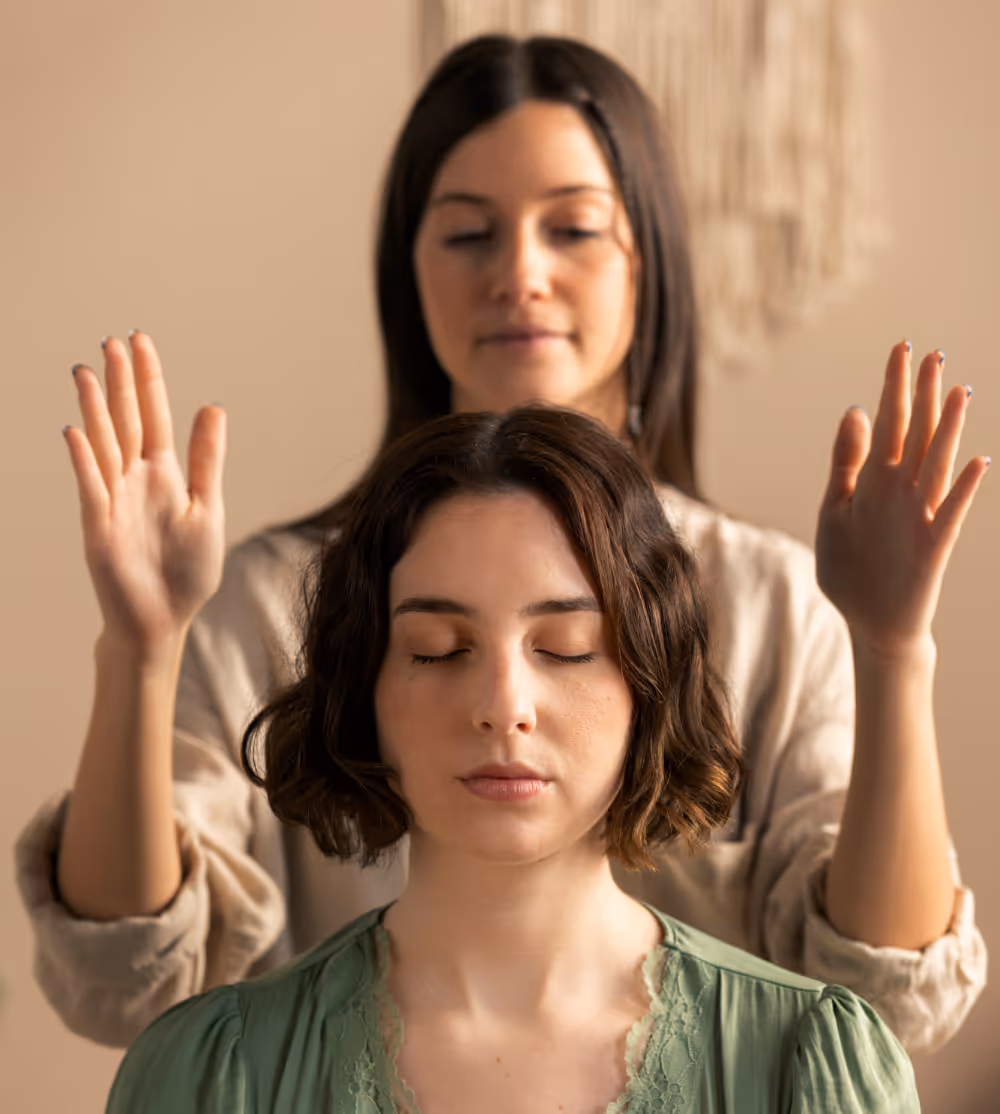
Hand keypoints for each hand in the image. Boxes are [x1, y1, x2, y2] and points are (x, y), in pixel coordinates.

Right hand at [63, 331, 226, 651]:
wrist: (163, 619)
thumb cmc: (186, 570)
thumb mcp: (207, 507)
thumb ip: (207, 458)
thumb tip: (213, 406)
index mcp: (165, 474)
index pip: (155, 416)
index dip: (148, 379)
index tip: (140, 342)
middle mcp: (136, 480)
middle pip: (126, 421)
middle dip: (120, 382)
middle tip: (111, 341)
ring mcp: (114, 500)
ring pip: (104, 445)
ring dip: (95, 410)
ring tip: (85, 372)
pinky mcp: (99, 527)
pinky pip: (91, 487)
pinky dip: (84, 460)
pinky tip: (76, 431)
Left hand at [815, 341, 989, 656]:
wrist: (869, 622)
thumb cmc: (851, 566)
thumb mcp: (835, 508)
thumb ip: (845, 462)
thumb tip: (854, 410)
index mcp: (874, 480)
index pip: (887, 423)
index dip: (893, 387)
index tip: (900, 347)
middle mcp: (901, 491)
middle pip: (914, 435)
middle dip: (921, 396)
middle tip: (932, 353)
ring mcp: (919, 516)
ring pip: (936, 465)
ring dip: (947, 430)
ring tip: (958, 392)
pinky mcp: (932, 547)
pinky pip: (951, 514)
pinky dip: (964, 490)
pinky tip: (980, 463)